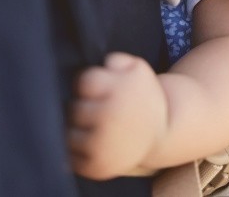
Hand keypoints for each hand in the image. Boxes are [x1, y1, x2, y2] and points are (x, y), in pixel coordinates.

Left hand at [67, 52, 168, 179]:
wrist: (161, 134)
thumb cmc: (141, 97)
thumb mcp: (138, 68)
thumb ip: (116, 60)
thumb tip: (98, 65)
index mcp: (119, 91)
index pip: (83, 82)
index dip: (87, 84)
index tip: (96, 90)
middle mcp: (110, 118)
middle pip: (73, 108)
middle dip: (81, 107)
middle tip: (95, 110)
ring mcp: (102, 145)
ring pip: (67, 134)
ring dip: (75, 130)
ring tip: (92, 128)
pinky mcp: (97, 167)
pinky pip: (70, 158)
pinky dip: (75, 152)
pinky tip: (91, 145)